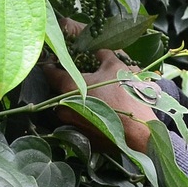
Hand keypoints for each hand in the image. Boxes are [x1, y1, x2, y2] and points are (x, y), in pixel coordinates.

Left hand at [45, 27, 159, 153]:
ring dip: (74, 98)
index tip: (54, 58)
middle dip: (65, 82)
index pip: (49, 72)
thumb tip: (99, 51)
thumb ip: (103, 55)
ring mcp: (70, 123)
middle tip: (77, 75)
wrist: (137, 132)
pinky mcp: (80, 135)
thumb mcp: (115, 67)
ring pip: (66, 106)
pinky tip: (97, 108)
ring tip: (90, 93)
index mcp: (67, 87)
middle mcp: (63, 107)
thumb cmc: (124, 96)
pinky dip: (82, 113)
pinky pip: (76, 119)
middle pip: (57, 90)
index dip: (51, 63)